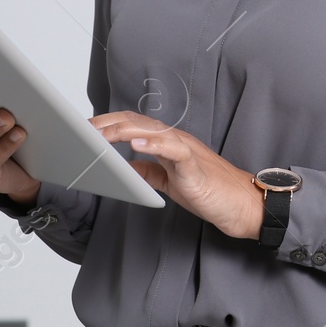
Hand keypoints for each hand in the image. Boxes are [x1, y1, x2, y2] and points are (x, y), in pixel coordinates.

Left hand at [92, 111, 262, 239]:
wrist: (241, 205)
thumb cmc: (210, 192)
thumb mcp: (170, 181)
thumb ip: (149, 171)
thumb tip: (125, 167)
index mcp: (169, 143)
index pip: (134, 124)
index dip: (109, 123)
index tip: (86, 129)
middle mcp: (176, 140)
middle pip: (136, 122)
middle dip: (107, 124)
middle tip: (84, 129)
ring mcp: (186, 149)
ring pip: (151, 130)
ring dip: (122, 130)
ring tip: (100, 135)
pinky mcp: (194, 164)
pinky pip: (172, 149)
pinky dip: (153, 143)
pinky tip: (135, 144)